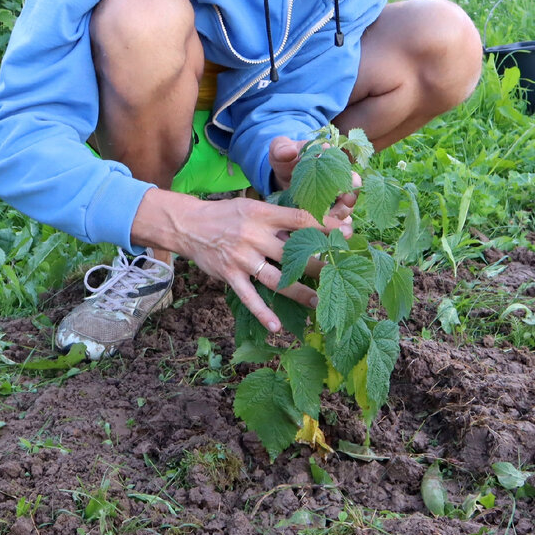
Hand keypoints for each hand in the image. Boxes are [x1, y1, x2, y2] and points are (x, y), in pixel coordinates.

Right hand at [131, 188, 320, 333]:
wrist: (188, 224)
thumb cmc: (227, 215)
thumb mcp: (252, 206)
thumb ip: (278, 218)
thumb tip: (313, 224)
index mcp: (263, 214)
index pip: (300, 218)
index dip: (324, 226)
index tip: (345, 233)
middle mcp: (253, 235)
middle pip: (293, 252)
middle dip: (319, 264)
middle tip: (339, 273)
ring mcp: (241, 257)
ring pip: (276, 278)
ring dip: (299, 292)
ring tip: (318, 301)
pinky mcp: (229, 275)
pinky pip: (249, 297)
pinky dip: (263, 313)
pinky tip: (277, 327)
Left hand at [268, 136, 358, 237]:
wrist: (279, 176)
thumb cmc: (283, 159)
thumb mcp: (279, 150)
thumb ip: (282, 149)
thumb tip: (290, 152)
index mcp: (329, 162)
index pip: (346, 169)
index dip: (349, 179)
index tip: (344, 187)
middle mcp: (336, 180)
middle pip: (352, 191)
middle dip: (350, 198)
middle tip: (345, 204)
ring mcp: (332, 199)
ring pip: (346, 209)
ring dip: (342, 215)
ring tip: (332, 221)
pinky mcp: (325, 213)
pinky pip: (336, 223)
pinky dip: (333, 229)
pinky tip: (327, 234)